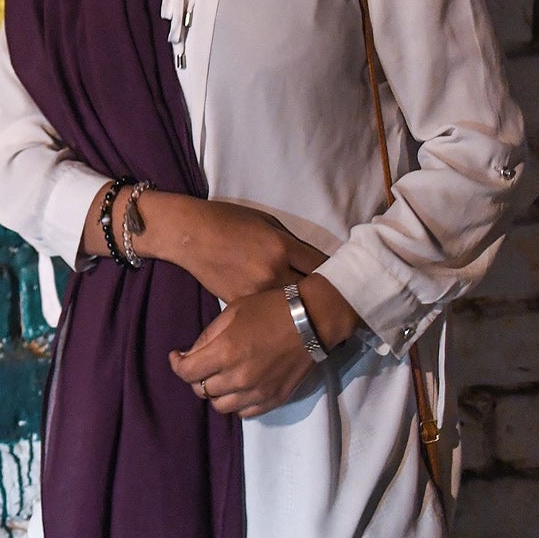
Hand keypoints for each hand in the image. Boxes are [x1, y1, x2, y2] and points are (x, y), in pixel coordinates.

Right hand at [139, 195, 325, 305]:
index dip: (339, 276)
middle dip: (326, 298)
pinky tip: (285, 317)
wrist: (188, 234)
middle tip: (340, 304)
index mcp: (282, 246)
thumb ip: (292, 244)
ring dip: (305, 310)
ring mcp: (256, 291)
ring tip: (318, 315)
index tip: (349, 282)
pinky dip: (278, 313)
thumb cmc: (227, 220)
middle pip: (313, 293)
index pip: (324, 266)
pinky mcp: (241, 304)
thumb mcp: (266, 222)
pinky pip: (268, 312)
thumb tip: (317, 264)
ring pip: (292, 307)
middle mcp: (273, 271)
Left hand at [169, 288, 316, 416]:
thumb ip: (208, 336)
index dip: (177, 364)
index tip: (178, 356)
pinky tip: (238, 388)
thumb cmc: (268, 309)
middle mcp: (239, 378)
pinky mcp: (274, 400)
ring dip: (215, 393)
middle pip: (202, 391)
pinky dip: (236, 403)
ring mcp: (258, 392)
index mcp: (225, 352)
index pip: (187, 373)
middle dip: (195, 377)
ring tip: (219, 377)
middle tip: (200, 364)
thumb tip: (190, 354)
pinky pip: (245, 413)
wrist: (310, 321)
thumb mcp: (231, 312)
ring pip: (221, 406)